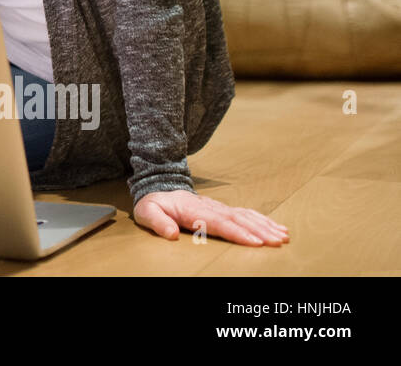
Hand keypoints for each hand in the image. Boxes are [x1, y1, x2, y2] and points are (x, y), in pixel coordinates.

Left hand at [133, 190, 289, 245]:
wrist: (158, 188)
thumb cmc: (153, 204)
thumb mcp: (146, 212)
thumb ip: (157, 222)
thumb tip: (171, 234)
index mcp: (194, 210)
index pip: (219, 223)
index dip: (238, 232)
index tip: (255, 242)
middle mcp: (210, 207)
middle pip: (238, 220)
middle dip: (259, 231)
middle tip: (277, 242)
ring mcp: (219, 207)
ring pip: (246, 216)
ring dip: (265, 226)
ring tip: (283, 236)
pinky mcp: (224, 209)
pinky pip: (246, 214)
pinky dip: (263, 220)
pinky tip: (277, 228)